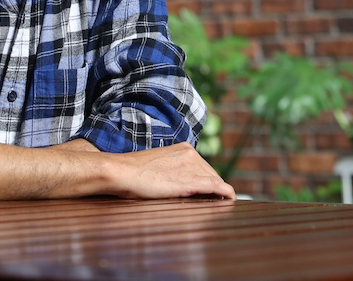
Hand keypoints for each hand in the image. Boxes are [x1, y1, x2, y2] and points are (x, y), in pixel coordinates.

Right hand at [104, 142, 235, 199]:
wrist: (122, 172)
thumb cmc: (134, 173)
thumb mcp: (159, 165)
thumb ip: (174, 170)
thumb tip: (180, 182)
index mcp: (183, 149)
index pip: (204, 167)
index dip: (208, 181)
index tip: (209, 192)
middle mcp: (190, 154)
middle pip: (212, 174)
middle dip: (214, 188)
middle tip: (215, 202)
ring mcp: (191, 166)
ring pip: (215, 181)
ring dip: (218, 193)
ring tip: (221, 204)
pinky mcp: (190, 181)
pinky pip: (216, 187)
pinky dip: (226, 193)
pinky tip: (230, 200)